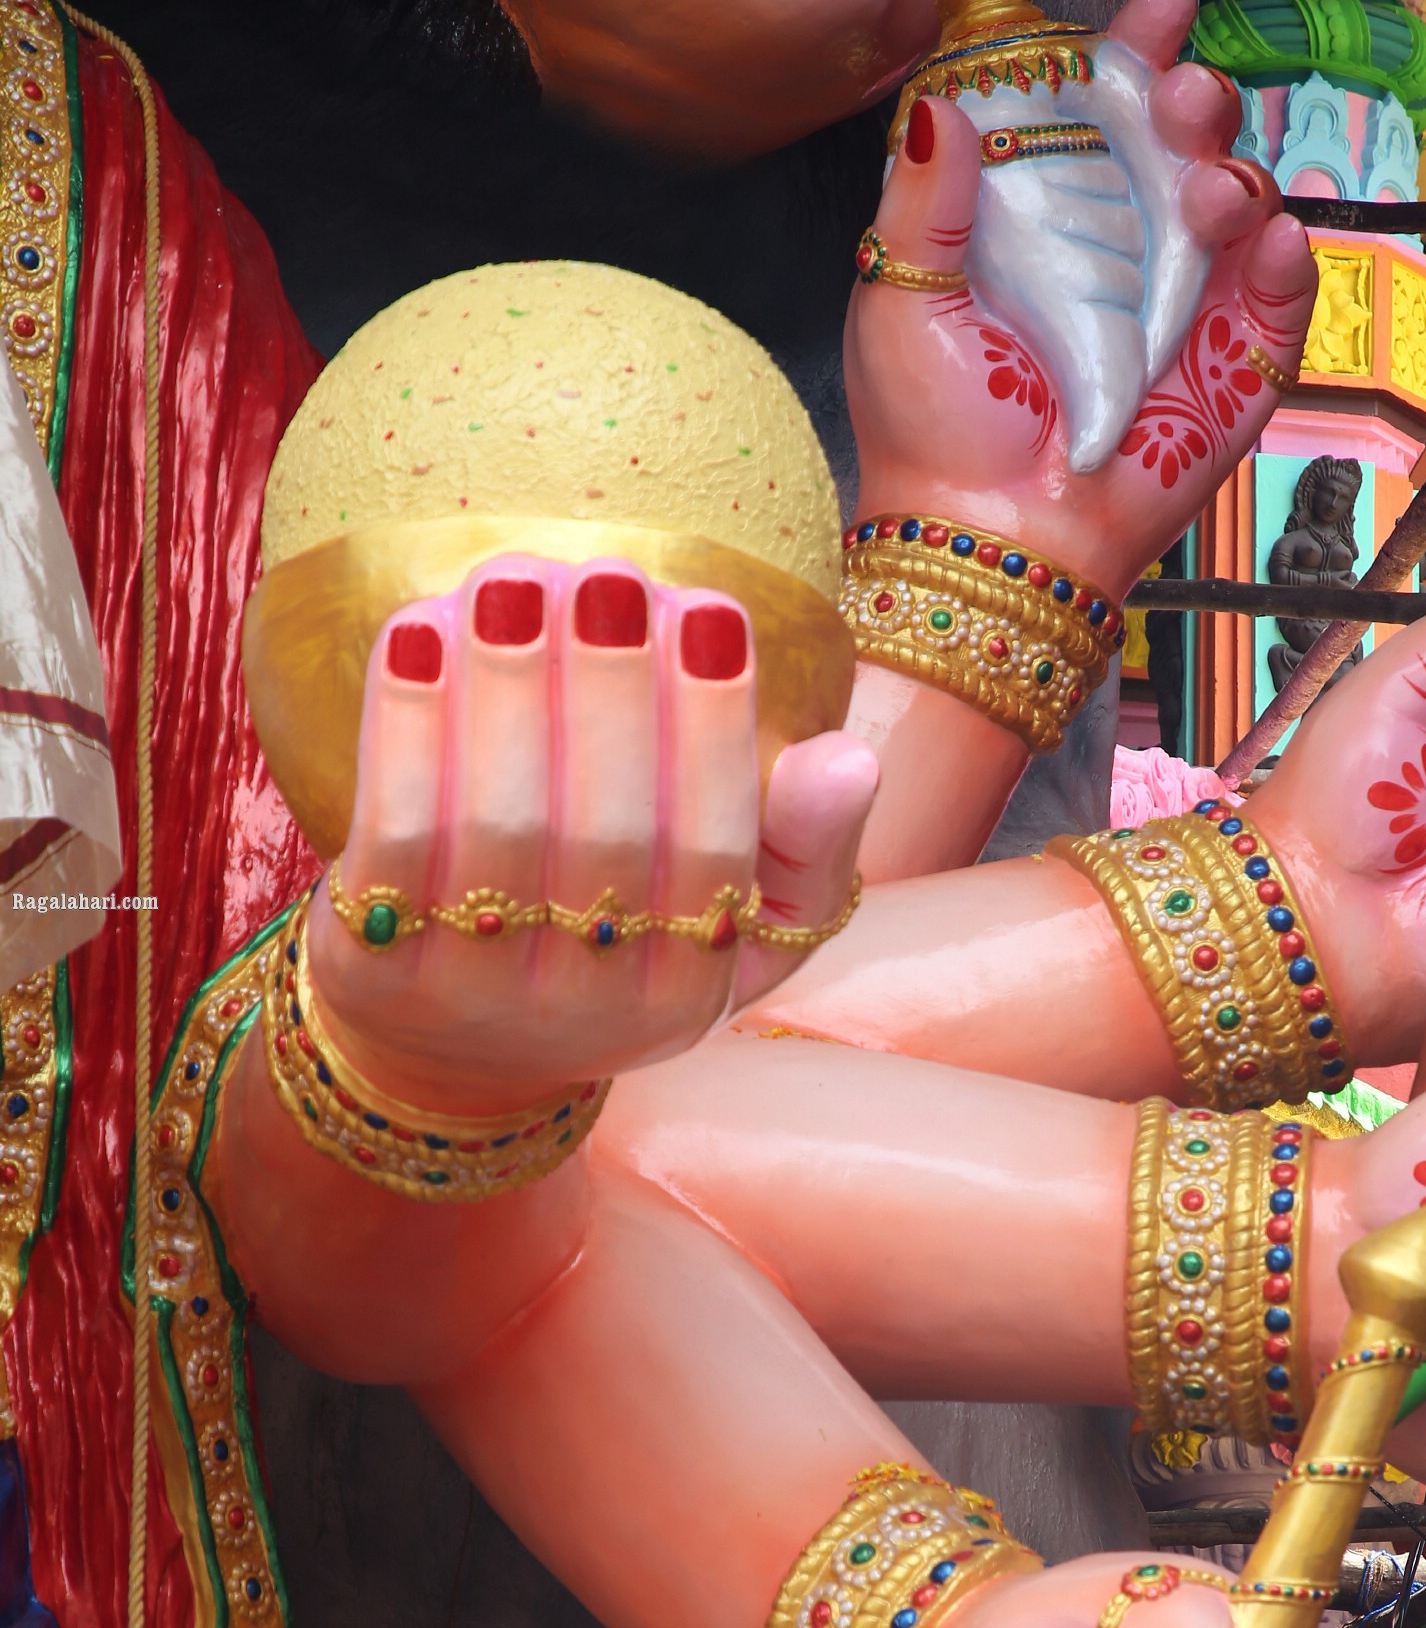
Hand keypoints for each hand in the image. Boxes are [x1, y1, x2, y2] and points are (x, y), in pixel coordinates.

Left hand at [305, 554, 874, 1118]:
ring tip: (516, 579)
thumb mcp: (740, 926)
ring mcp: (471, 994)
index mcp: (690, 989)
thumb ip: (806, 847)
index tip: (707, 608)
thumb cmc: (620, 951)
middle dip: (607, 689)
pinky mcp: (369, 966)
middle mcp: (588, 1009)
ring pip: (497, 828)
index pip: (713, 850)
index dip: (711, 727)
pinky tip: (420, 629)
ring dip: (505, 688)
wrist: (452, 1053)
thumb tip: (853, 756)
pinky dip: (406, 725)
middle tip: (606, 574)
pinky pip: (394, 835)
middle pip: (606, 834)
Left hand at [843, 0, 1317, 600]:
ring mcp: (1184, 307)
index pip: (1102, 108)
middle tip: (1185, 98)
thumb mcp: (903, 293)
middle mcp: (1123, 247)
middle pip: (1183, 140)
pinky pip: (1280, 300)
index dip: (1135, 50)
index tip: (1159, 7)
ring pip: (1241, 203)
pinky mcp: (1233, 371)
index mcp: (1048, 214)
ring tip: (1211, 192)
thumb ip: (924, 196)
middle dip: (1196, 99)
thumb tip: (942, 99)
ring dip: (1236, 172)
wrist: (990, 538)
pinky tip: (1271, 241)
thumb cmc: (936, 430)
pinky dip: (1286, 262)